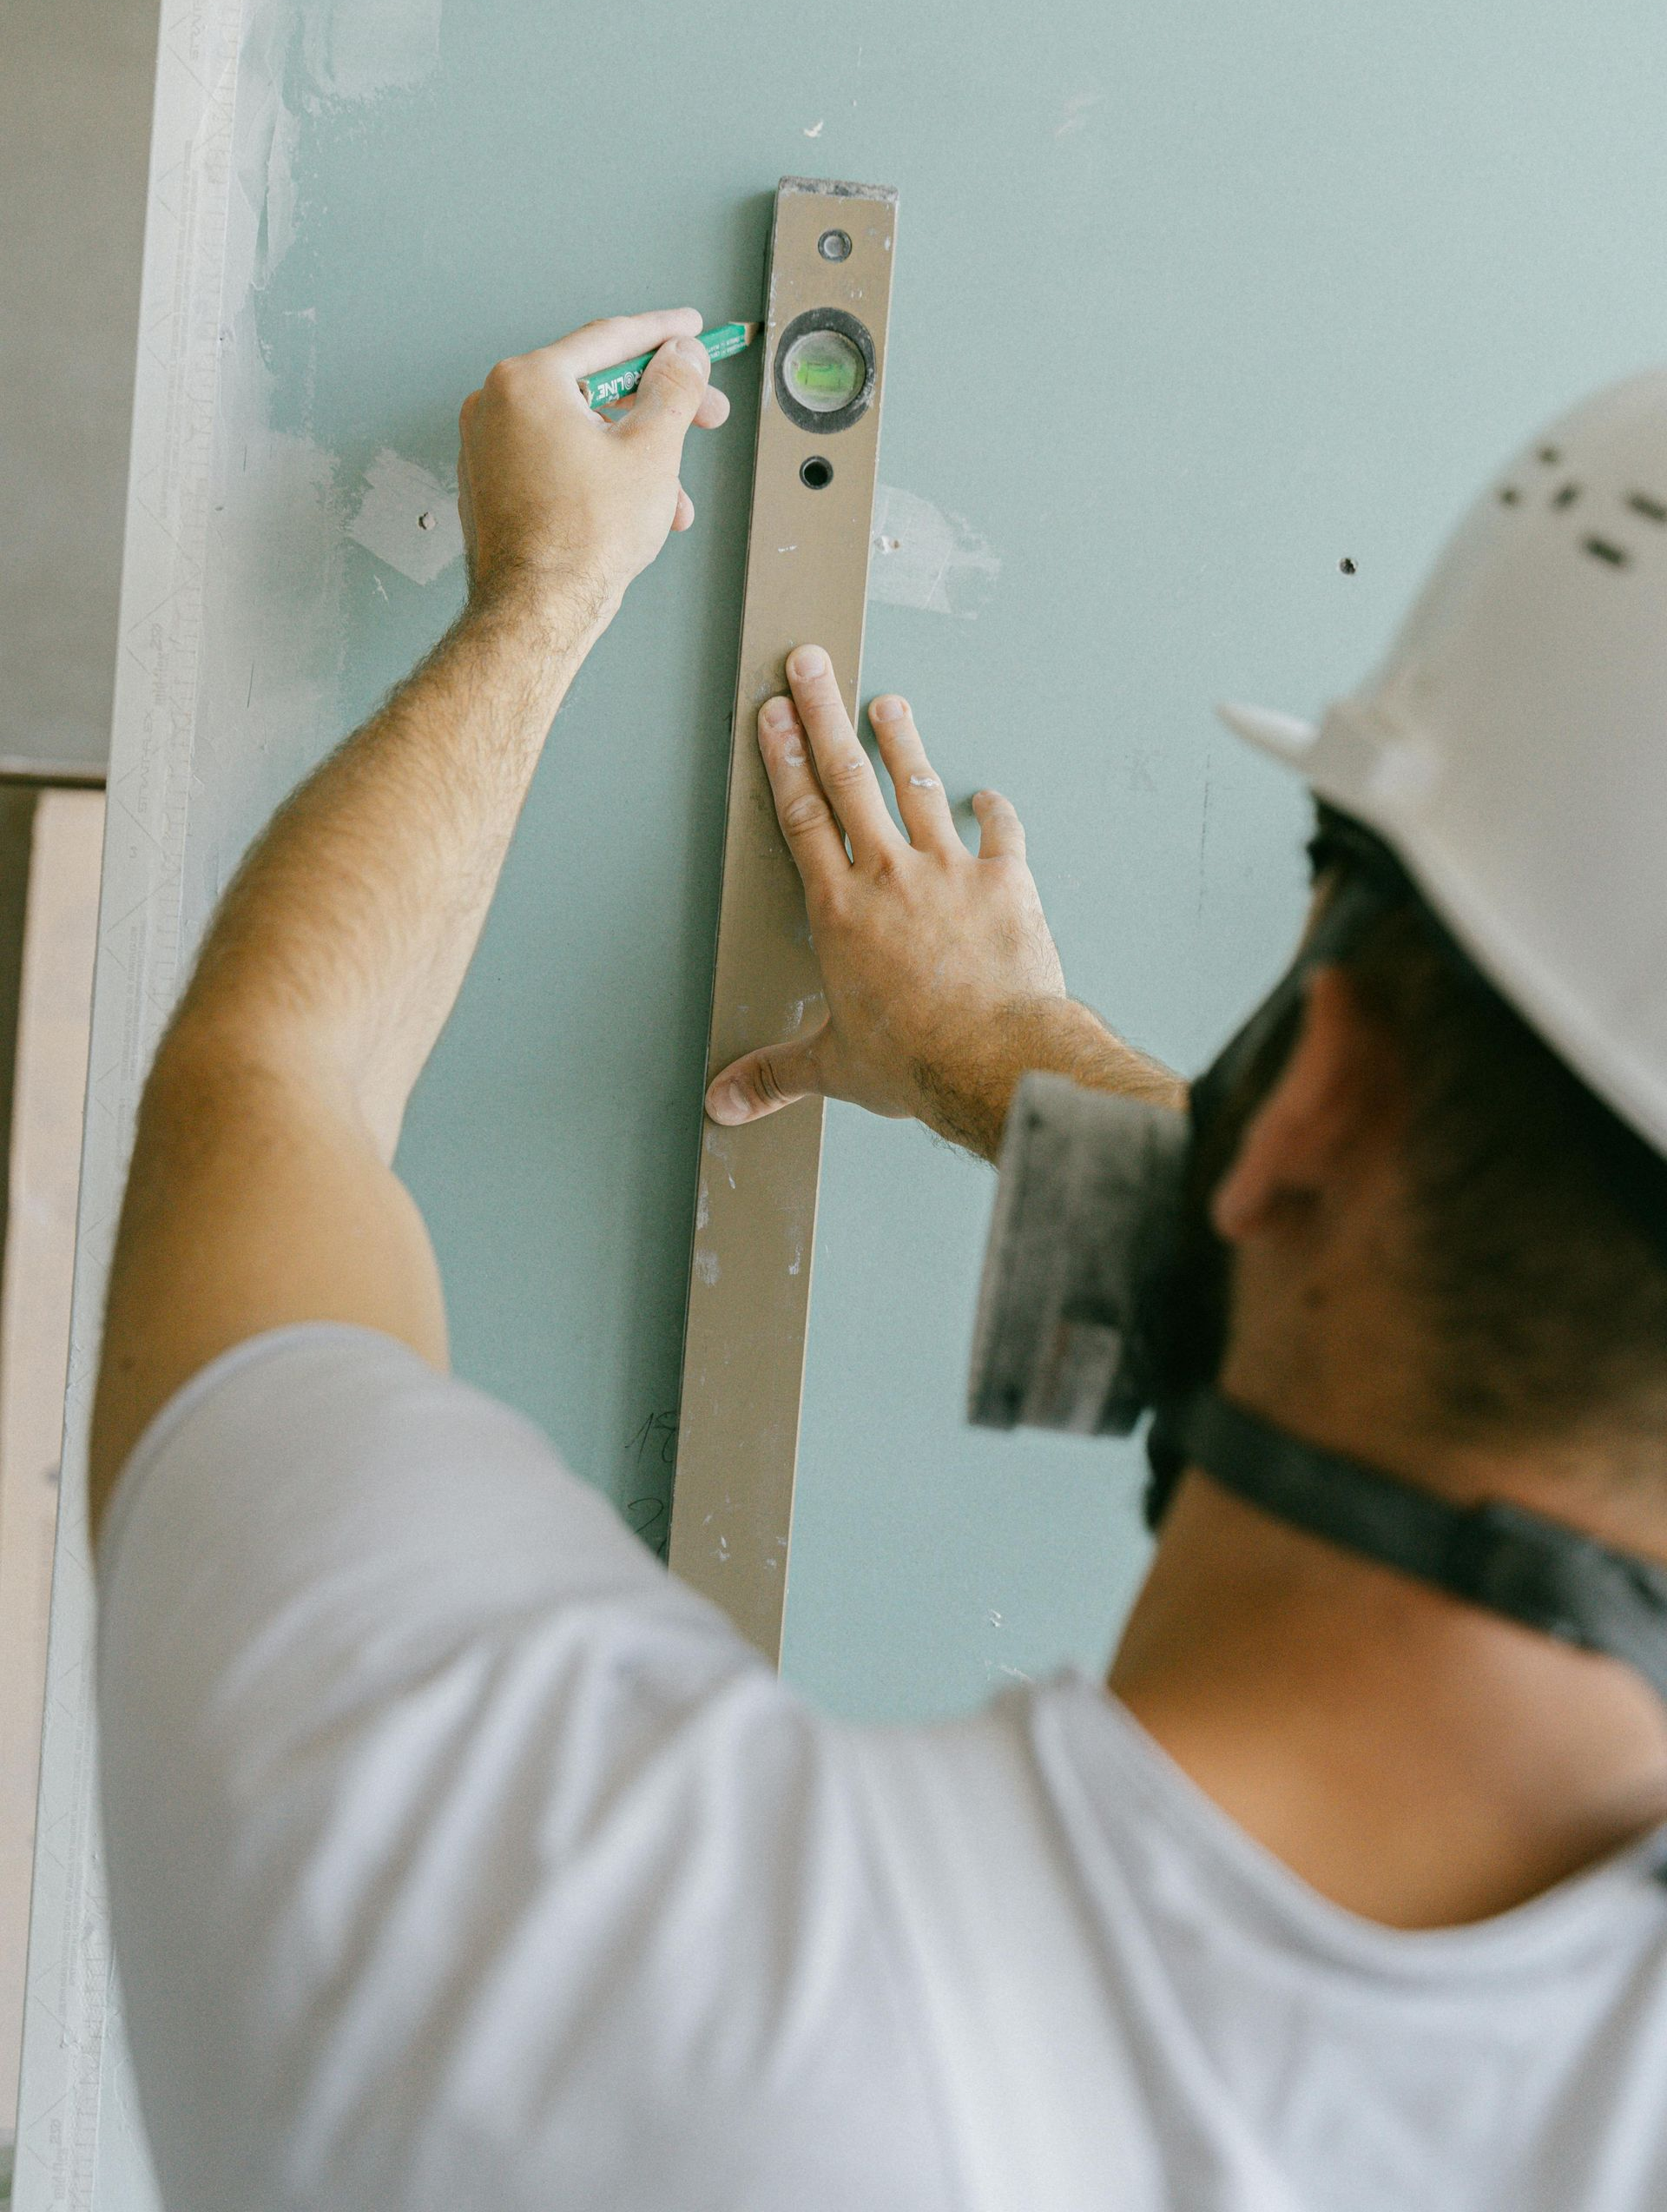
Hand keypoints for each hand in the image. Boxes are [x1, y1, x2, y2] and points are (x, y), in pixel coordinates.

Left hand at [457, 308, 729, 615]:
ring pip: (580, 432)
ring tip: (673, 495)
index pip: (609, 340)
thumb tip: (682, 356)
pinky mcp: (491, 487)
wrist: (537, 612)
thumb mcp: (652, 449)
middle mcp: (496, 406)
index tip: (690, 330)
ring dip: (635, 457)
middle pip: (595, 388)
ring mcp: (487, 448)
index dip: (663, 334)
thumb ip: (674, 388)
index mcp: (528, 381)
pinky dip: (599, 476)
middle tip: (704, 416)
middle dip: (658, 409)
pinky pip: (557, 462)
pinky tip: (634, 509)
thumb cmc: (581, 540)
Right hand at [704, 646, 1069, 1150]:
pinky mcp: (1006, 884)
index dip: (785, 762)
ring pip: (920, 789)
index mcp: (840, 912)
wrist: (992, 1059)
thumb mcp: (833, 1066)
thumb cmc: (915, 1061)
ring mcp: (951, 872)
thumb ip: (776, 1072)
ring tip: (889, 703)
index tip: (772, 716)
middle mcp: (890, 876)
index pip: (802, 819)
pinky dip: (995, 812)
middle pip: (849, 779)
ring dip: (903, 743)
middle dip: (825, 715)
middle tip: (810, 664)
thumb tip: (723, 1102)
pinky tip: (989, 795)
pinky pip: (1000, 834)